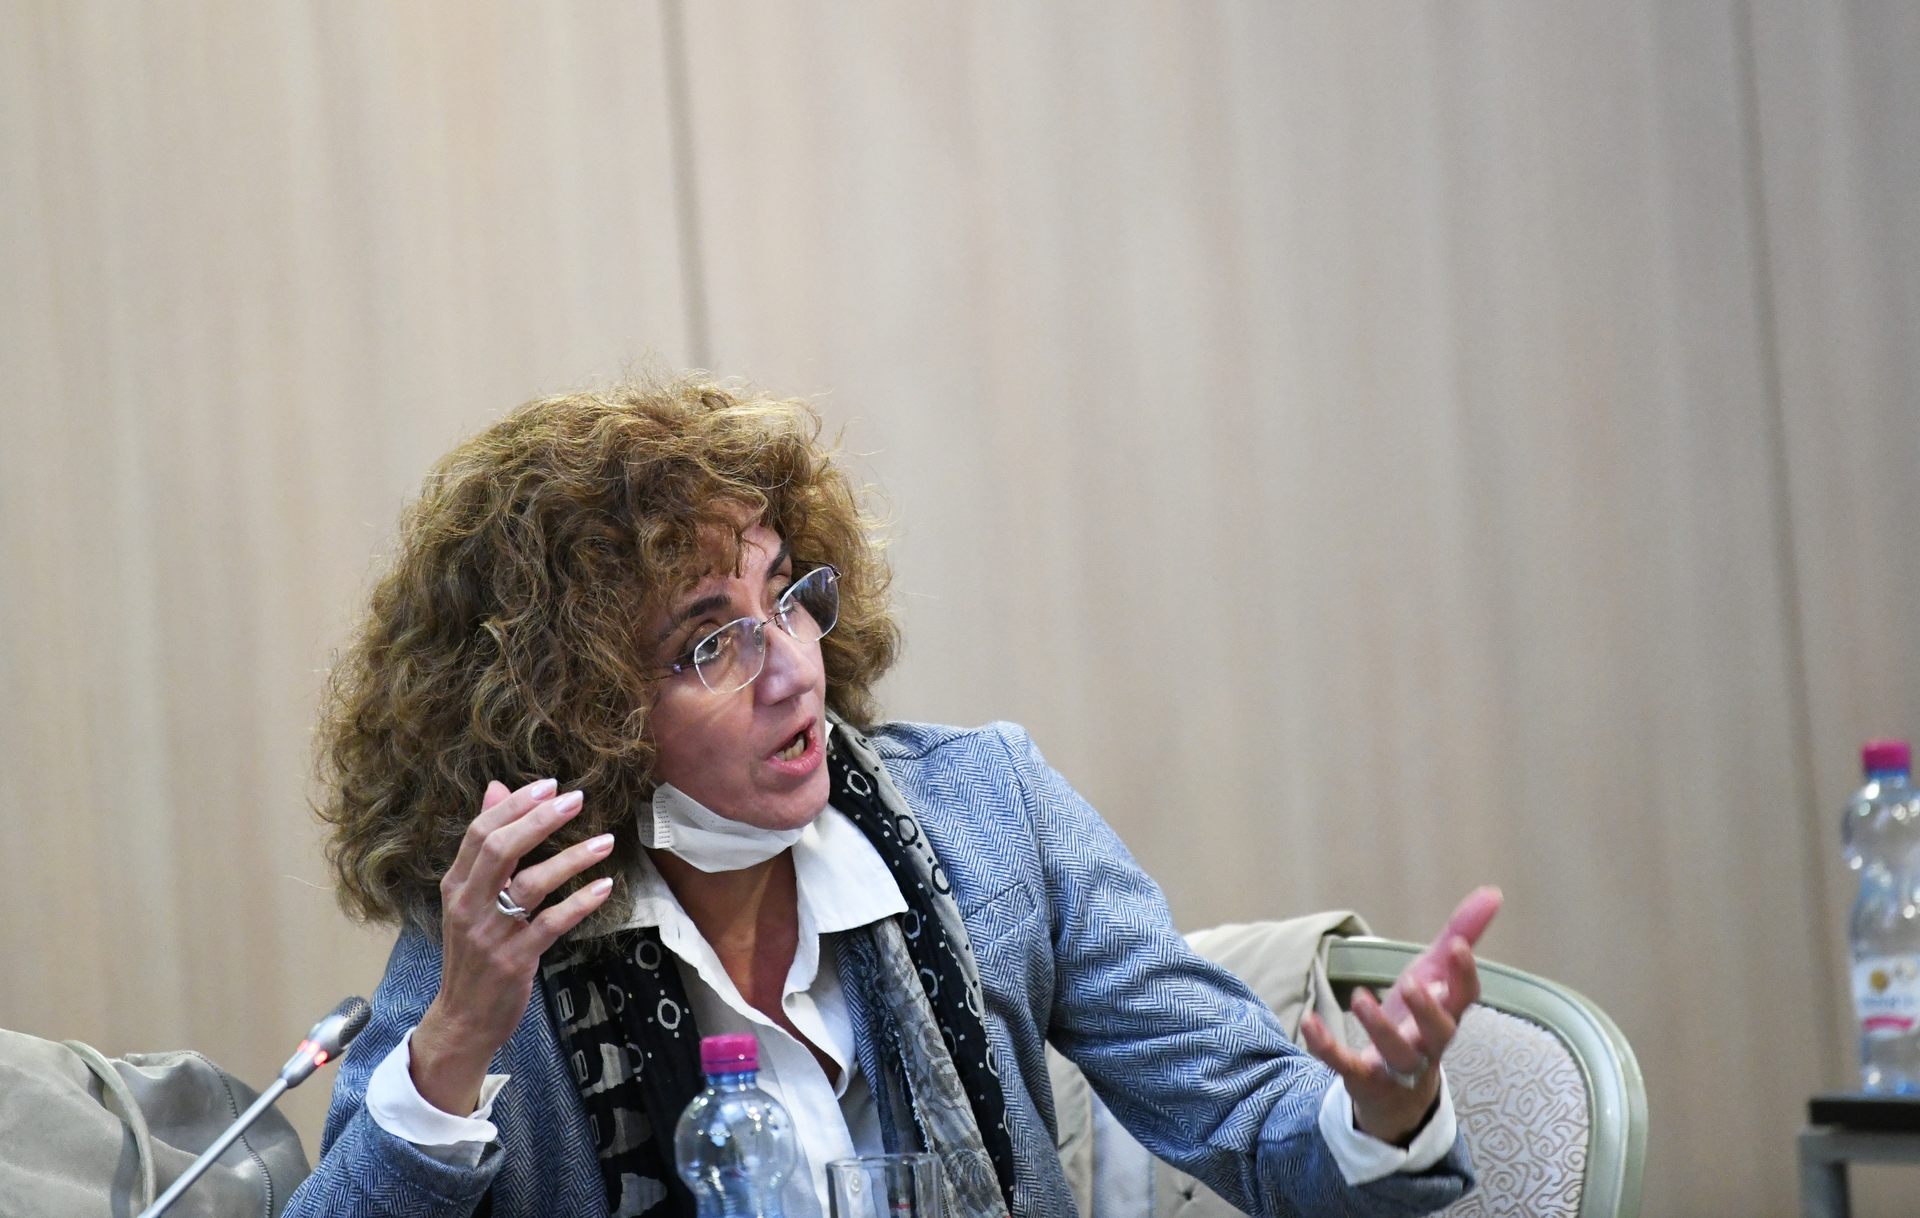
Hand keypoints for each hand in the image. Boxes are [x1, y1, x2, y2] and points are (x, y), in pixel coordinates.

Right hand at [410, 777, 615, 1114]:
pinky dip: (581, 902)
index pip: (480, 833)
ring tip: (606, 841)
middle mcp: (468, 905)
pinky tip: (605, 886)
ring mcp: (491, 934)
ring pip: (532, 884)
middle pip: (501, 850)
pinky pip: (553, 924)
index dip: (516, 806)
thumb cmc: (472, 952)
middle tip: (577, 799)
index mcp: (456, 886)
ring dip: (572, 858)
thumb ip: (485, 846)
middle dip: (541, 820)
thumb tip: (497, 788)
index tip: (550, 785)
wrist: (463, 1019)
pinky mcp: (515, 960)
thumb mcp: (469, 897)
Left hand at [1299, 885, 1501, 1144]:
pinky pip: (1345, 1065)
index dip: (1464, 974)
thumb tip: (1493, 892)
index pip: (1466, 998)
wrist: (1396, 1093)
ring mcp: (1397, 1065)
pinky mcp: (1363, 1077)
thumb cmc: (1417, 1022)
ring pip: (1396, 1052)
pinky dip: (1327, 1046)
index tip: (1456, 946)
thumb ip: (1461, 934)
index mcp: (1447, 1015)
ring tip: (1360, 997)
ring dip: (1379, 1027)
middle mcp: (1428, 1043)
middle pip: (1438, 1033)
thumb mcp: (1433, 975)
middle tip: (1410, 982)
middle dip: (1427, 1010)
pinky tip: (1310, 1022)